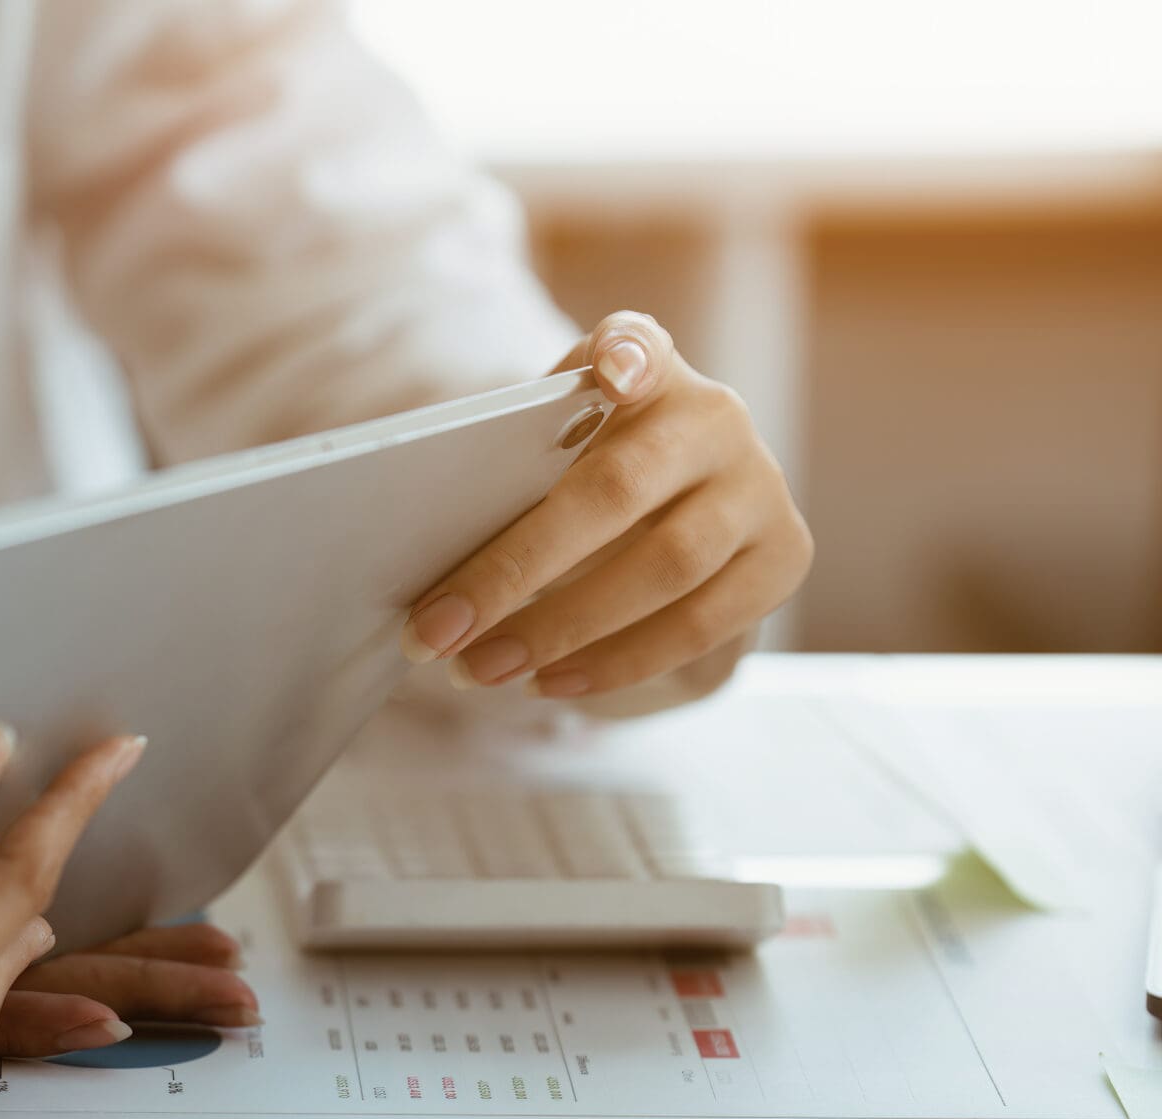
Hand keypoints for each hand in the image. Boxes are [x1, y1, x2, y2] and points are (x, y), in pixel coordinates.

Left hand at [397, 311, 811, 699]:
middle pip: (617, 492)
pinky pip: (698, 626)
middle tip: (437, 630)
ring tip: (481, 670)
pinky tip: (550, 682)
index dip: (627, 353)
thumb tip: (428, 543)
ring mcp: (760, 489)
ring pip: (664, 570)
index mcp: (653, 374)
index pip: (640, 344)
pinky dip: (615, 663)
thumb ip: (512, 469)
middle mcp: (717, 421)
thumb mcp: (555, 453)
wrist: (685, 514)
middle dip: (515, 569)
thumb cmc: (589, 479)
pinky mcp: (783, 558)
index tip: (611, 370)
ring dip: (559, 631)